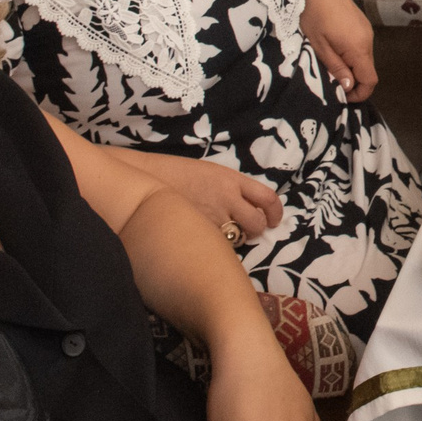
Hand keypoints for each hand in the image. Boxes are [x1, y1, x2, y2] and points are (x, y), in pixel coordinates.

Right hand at [144, 153, 283, 242]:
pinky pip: (218, 245)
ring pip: (238, 238)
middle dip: (257, 230)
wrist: (145, 178)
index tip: (274, 221)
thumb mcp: (210, 173)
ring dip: (238, 240)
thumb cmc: (176, 174)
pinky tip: (209, 243)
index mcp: (231, 179)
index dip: (275, 212)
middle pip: (256, 222)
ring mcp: (211, 217)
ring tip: (227, 237)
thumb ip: (230, 188)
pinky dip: (219, 247)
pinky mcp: (198, 231)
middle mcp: (226, 198)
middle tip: (250, 232)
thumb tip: (247, 206)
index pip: (267, 197)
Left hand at [300, 0, 376, 101]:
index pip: (370, 80)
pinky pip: (361, 45)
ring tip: (331, 64)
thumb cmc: (313, 17)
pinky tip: (335, 48)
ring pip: (364, 58)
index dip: (360, 93)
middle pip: (368, 69)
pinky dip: (352, 54)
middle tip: (332, 82)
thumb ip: (336, 68)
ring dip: (351, 66)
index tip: (343, 97)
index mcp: (359, 48)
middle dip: (353, 80)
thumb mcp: (320, 47)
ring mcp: (366, 29)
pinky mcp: (361, 22)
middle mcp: (368, 39)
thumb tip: (349, 86)